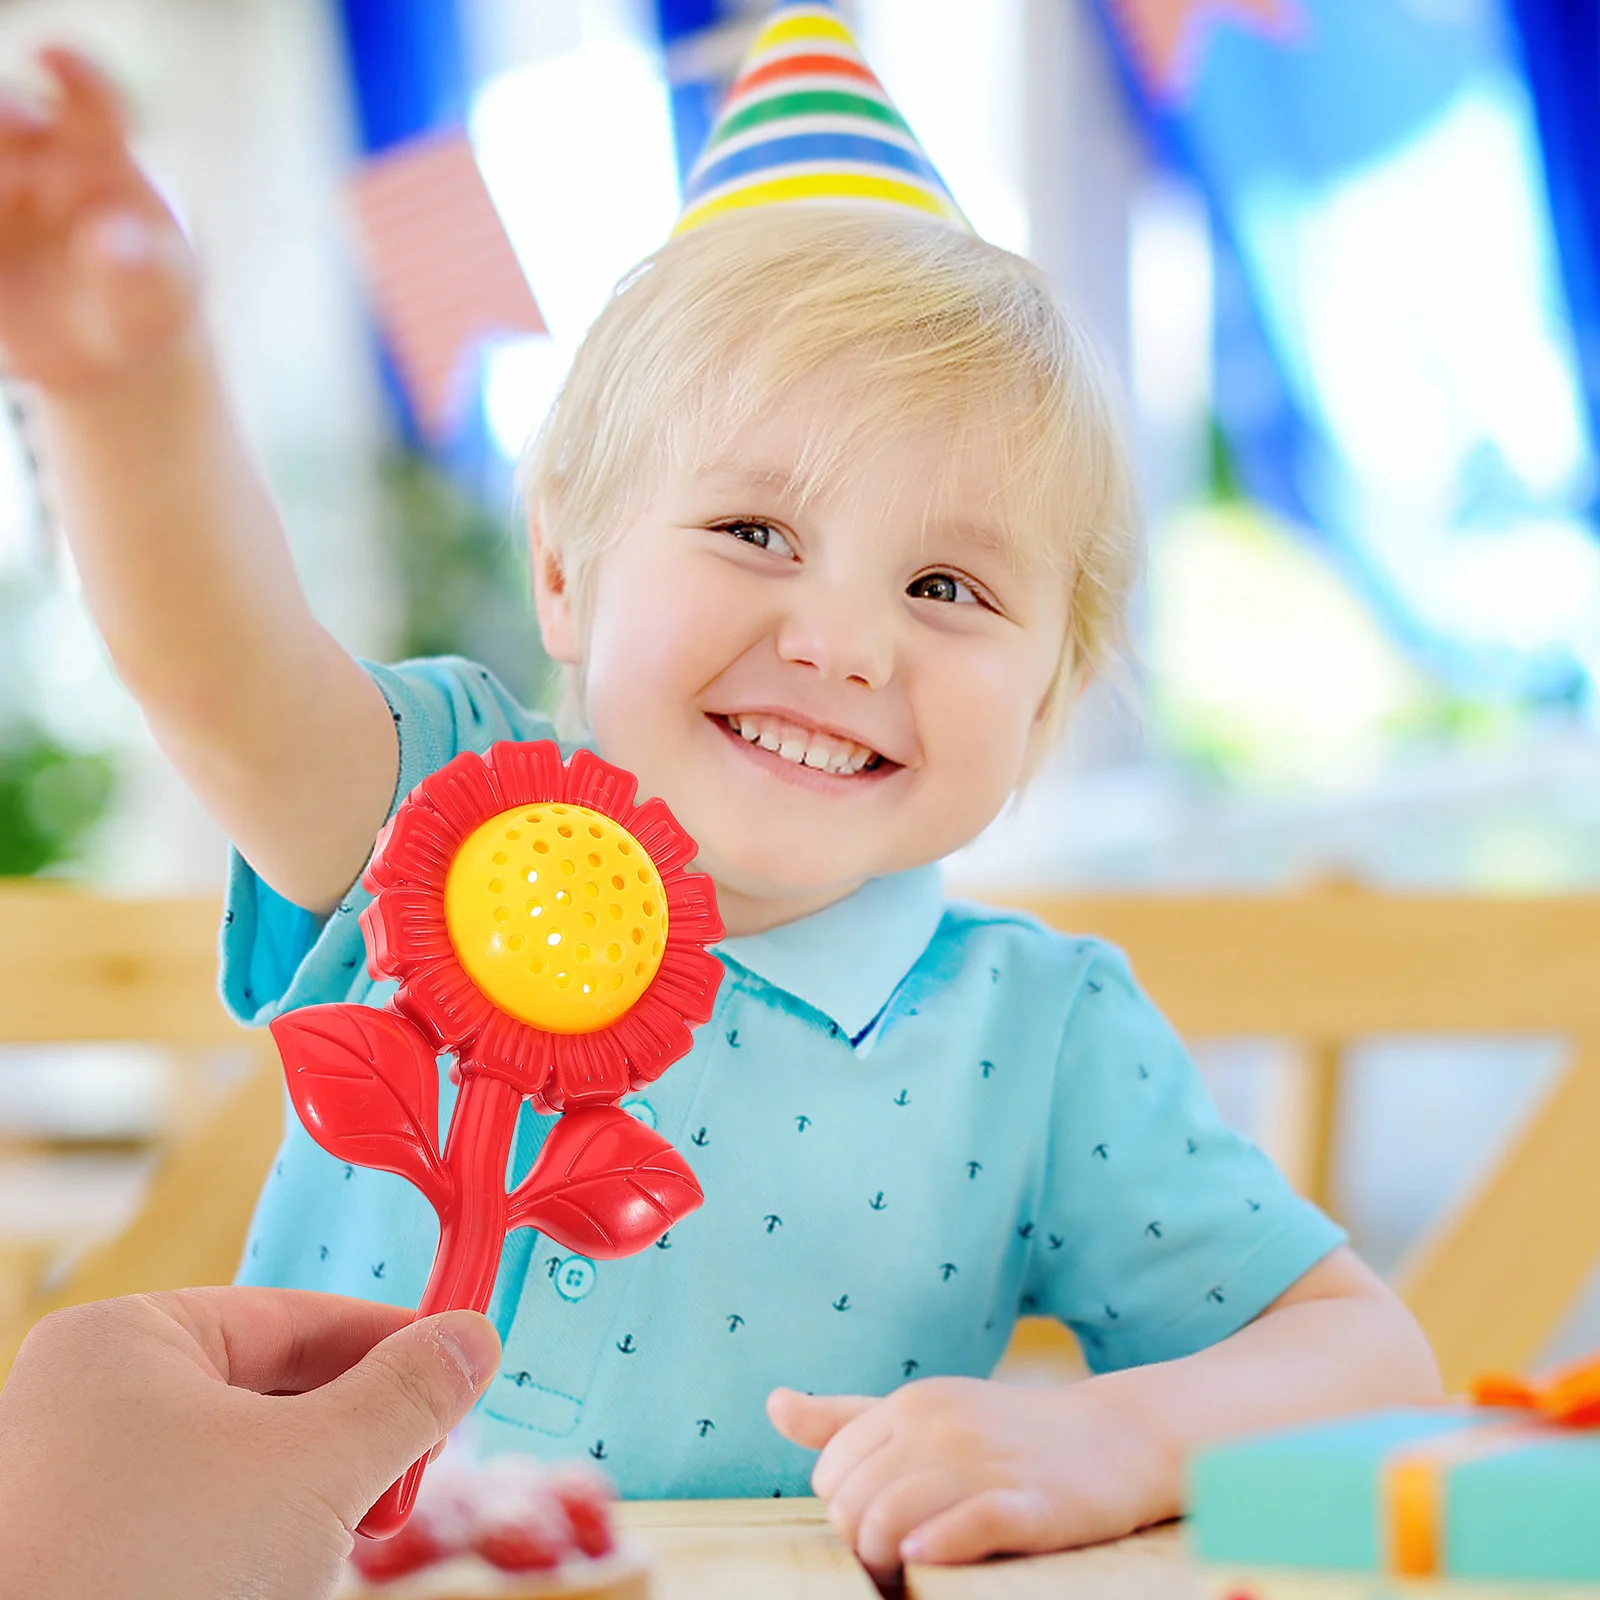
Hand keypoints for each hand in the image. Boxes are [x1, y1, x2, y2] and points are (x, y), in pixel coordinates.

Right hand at [0, 48, 197, 393]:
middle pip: (9, 113)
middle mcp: (41, 159)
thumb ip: (144, 271)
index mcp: (102, 159)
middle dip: (2, 114)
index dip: (75, 75)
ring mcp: (0, 189)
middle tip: (12, 126)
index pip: (93, 104)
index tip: (53, 59)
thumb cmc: (146, 310)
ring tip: (7, 200)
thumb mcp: (159, 299)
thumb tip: (111, 238)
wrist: (108, 358)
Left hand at [0, 1288, 500, 1599]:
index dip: (389, 1342)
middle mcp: (86, 1403)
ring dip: (308, 1502)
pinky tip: (283, 1585)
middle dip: (348, 1440)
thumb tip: (474, 1338)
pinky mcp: (77, 1567)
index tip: (462, 1371)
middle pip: (268, 1393)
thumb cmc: (154, 1573)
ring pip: (237, 1468)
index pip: (295, 1315)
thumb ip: (406, 1395)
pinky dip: (255, 1549)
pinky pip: (193, 1528)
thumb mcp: (315, 1469)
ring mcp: (72, 1492)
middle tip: (406, 1480)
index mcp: (124, 1340)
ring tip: (336, 1548)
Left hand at [768, 1375, 1170, 1576]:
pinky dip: (937, 1547)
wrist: (1114, 1438)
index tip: (877, 1528)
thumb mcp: (923, 1412)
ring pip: (893, 1518)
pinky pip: (966, 1526)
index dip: (844, 1513)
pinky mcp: (1029, 1503)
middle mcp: (940, 1425)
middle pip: (854, 1504)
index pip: (831, 1474)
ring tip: (913, 1568)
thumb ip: (846, 1416)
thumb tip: (773, 1404)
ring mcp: (984, 1462)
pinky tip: (930, 1557)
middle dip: (862, 1545)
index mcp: (910, 1404)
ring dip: (889, 1560)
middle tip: (894, 1561)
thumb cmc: (1002, 1433)